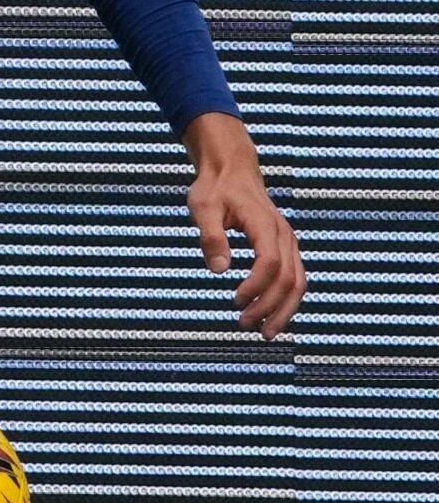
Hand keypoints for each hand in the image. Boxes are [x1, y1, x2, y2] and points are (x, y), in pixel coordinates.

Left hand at [184, 114, 305, 340]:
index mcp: (264, 224)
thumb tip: (218, 271)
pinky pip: (295, 278)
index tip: (235, 301)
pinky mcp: (286, 247)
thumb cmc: (215, 188)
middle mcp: (284, 235)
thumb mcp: (203, 207)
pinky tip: (270, 315)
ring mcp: (289, 242)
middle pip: (289, 279)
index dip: (256, 286)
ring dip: (283, 310)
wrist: (233, 170)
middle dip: (270, 307)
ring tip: (263, 332)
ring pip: (298, 282)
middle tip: (246, 326)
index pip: (269, 262)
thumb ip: (211, 236)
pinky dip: (286, 300)